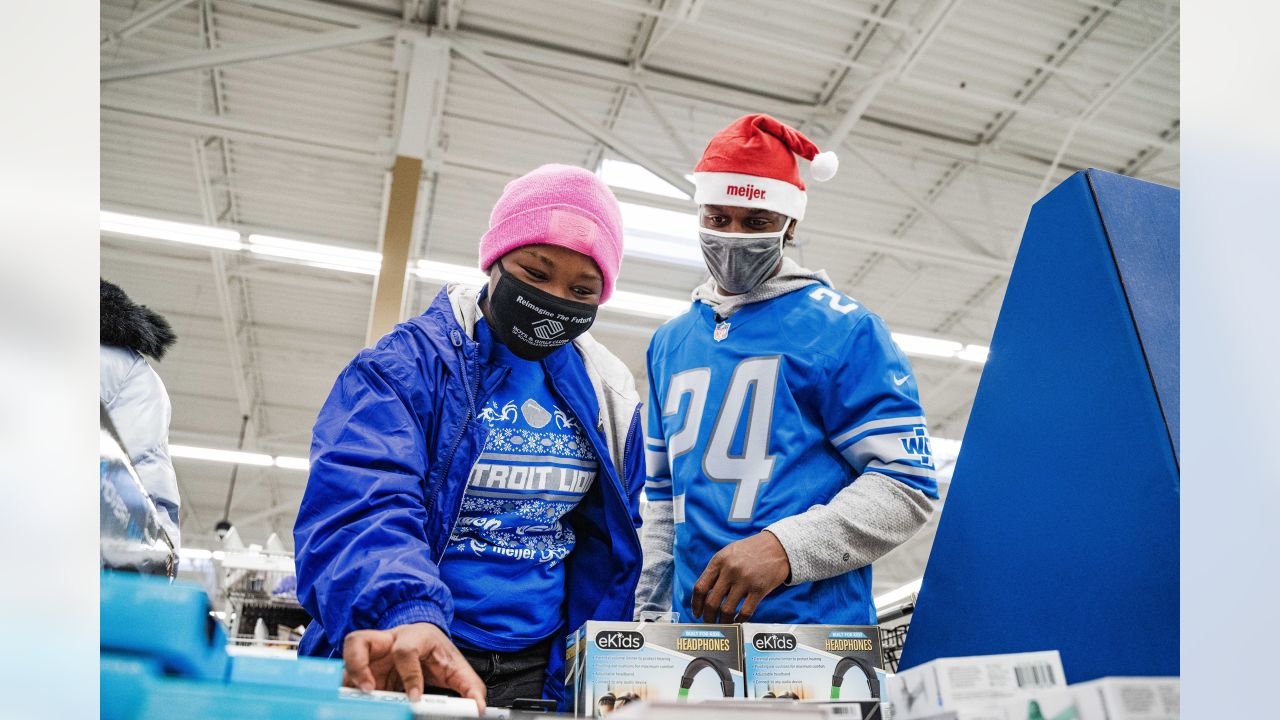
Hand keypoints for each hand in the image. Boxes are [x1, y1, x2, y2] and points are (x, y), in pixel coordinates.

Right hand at [342, 622, 486, 712]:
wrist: (427, 640)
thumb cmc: (438, 653)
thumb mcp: (456, 667)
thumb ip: (469, 687)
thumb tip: (478, 708)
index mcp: (415, 637)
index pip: (405, 650)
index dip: (409, 675)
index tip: (415, 698)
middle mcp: (389, 640)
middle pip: (362, 640)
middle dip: (359, 667)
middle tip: (369, 691)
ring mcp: (373, 651)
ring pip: (349, 652)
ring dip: (349, 675)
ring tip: (357, 697)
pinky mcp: (364, 665)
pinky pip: (347, 672)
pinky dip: (348, 687)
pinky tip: (355, 702)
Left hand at [690, 530, 790, 623]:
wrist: (778, 546)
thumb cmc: (751, 550)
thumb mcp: (729, 553)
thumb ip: (716, 571)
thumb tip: (706, 595)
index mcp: (719, 561)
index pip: (700, 587)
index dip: (695, 604)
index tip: (696, 613)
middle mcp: (730, 570)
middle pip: (711, 602)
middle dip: (708, 617)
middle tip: (709, 623)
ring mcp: (745, 580)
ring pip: (727, 610)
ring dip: (723, 621)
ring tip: (723, 624)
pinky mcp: (759, 589)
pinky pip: (745, 612)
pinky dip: (739, 620)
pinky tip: (737, 620)